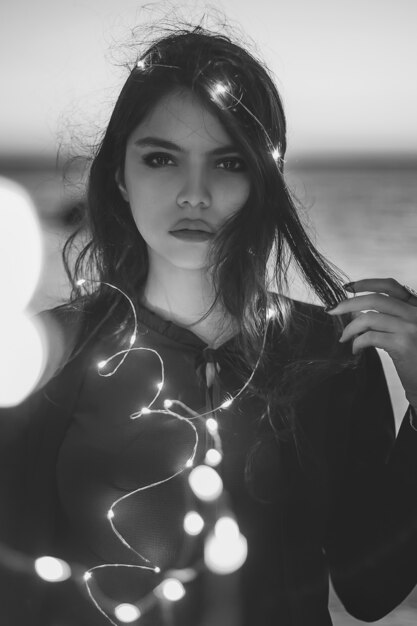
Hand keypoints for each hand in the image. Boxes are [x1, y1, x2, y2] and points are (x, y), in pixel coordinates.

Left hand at [327, 278, 416, 409]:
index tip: (347, 286)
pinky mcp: (403, 344)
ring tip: (344, 338)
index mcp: (416, 306)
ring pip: (369, 318)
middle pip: (375, 299)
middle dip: (349, 303)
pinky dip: (357, 342)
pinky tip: (355, 349)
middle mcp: (415, 313)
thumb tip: (354, 310)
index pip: (390, 286)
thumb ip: (384, 318)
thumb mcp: (402, 331)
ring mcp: (410, 328)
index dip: (367, 283)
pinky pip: (370, 337)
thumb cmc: (414, 357)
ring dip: (350, 328)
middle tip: (332, 310)